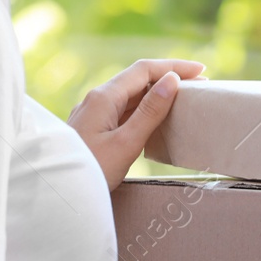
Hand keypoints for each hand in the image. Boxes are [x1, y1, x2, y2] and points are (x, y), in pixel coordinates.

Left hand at [67, 59, 204, 189]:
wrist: (59, 194)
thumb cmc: (91, 171)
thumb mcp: (126, 143)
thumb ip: (150, 112)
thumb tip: (171, 81)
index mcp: (104, 98)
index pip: (144, 70)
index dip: (174, 66)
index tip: (201, 71)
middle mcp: (97, 99)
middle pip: (137, 78)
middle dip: (168, 76)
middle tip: (199, 83)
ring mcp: (93, 113)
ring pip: (130, 94)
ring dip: (158, 92)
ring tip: (184, 97)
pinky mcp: (93, 127)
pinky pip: (123, 108)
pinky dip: (145, 106)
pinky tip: (157, 115)